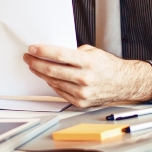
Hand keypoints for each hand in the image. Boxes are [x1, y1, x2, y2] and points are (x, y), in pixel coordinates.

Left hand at [22, 44, 151, 107]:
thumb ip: (74, 53)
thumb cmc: (109, 67)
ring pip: (54, 82)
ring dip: (41, 74)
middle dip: (36, 63)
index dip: (43, 51)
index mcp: (88, 62)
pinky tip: (48, 78)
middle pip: (53, 70)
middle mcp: (85, 78)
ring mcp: (82, 92)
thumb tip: (54, 53)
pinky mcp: (81, 102)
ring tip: (34, 67)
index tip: (33, 49)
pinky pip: (60, 92)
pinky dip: (52, 84)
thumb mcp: (93, 52)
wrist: (123, 83)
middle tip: (28, 58)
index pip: (60, 55)